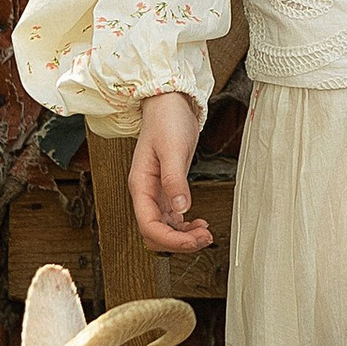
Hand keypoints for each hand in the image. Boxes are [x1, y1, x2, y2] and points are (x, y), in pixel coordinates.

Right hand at [130, 91, 211, 252]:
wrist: (169, 103)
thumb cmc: (167, 121)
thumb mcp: (173, 149)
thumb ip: (175, 180)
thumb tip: (182, 209)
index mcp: (140, 185)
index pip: (149, 226)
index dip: (171, 240)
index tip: (194, 240)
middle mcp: (145, 193)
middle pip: (155, 233)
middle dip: (179, 242)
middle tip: (205, 238)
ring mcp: (156, 193)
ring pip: (164, 228)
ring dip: (184, 237)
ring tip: (206, 233)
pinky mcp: (167, 189)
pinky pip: (172, 218)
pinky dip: (185, 226)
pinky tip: (199, 223)